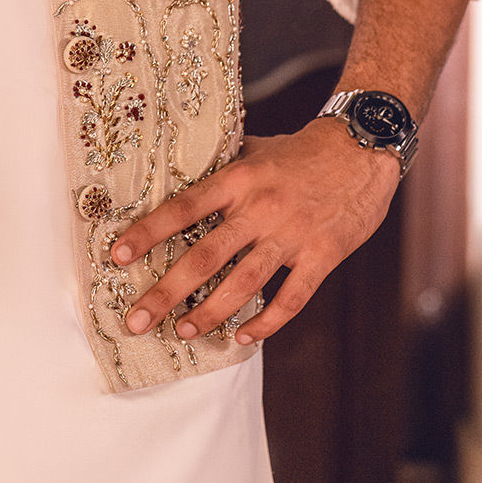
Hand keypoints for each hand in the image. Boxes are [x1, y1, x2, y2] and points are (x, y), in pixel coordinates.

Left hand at [109, 117, 400, 344]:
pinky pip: (291, 299)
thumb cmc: (301, 150)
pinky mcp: (323, 255)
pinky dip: (266, 322)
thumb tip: (176, 179)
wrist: (363, 146)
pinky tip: (243, 336)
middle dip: (167, 291)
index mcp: (239, 179)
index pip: (183, 207)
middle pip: (206, 256)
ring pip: (243, 283)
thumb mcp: (256, 149)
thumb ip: (222, 170)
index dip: (149, 232)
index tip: (117, 256)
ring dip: (210, 312)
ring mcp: (292, 234)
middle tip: (137, 319)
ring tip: (184, 332)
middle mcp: (261, 208)